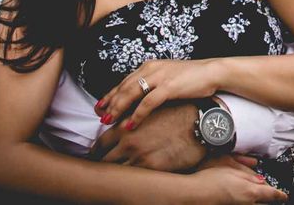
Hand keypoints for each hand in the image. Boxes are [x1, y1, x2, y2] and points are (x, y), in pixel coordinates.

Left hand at [88, 102, 206, 170]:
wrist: (198, 123)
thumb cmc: (177, 114)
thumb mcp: (148, 113)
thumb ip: (131, 120)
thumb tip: (119, 129)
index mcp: (125, 126)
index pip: (100, 143)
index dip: (96, 152)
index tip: (96, 156)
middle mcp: (128, 142)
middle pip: (104, 161)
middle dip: (101, 166)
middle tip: (100, 172)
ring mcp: (139, 157)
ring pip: (116, 173)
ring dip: (114, 176)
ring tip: (114, 179)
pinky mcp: (152, 169)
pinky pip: (134, 179)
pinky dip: (130, 181)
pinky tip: (131, 181)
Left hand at [95, 59, 219, 130]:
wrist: (212, 72)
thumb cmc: (192, 77)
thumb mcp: (167, 77)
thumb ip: (152, 83)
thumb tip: (138, 97)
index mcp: (149, 66)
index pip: (124, 81)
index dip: (111, 94)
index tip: (100, 106)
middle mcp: (151, 69)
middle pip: (124, 87)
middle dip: (110, 103)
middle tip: (100, 116)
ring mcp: (160, 77)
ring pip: (131, 94)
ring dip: (118, 108)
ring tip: (109, 121)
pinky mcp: (169, 87)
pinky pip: (148, 103)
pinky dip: (137, 115)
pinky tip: (130, 124)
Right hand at [188, 158, 286, 203]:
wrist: (194, 195)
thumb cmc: (210, 180)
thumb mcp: (231, 169)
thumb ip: (248, 175)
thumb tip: (261, 180)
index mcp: (251, 192)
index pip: (272, 194)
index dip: (280, 195)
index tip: (284, 195)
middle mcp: (247, 204)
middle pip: (262, 201)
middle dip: (266, 196)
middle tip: (266, 191)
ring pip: (252, 203)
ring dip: (254, 197)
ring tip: (245, 189)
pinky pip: (242, 203)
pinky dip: (244, 199)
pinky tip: (235, 193)